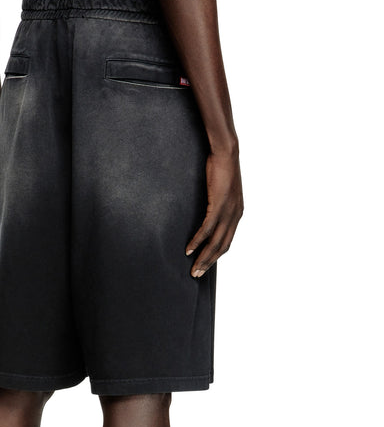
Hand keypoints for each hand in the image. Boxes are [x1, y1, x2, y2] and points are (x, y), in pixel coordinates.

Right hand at [186, 150, 243, 276]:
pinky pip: (207, 229)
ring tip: (193, 269)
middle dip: (209, 262)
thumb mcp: (221, 191)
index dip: (216, 256)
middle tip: (197, 274)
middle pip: (222, 247)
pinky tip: (189, 250)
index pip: (227, 241)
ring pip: (215, 242)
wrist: (226, 152)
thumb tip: (208, 212)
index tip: (205, 265)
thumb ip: (217, 204)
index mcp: (237, 214)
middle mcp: (235, 216)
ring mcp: (228, 211)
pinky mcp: (219, 205)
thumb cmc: (221, 168)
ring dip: (203, 257)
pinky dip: (197, 241)